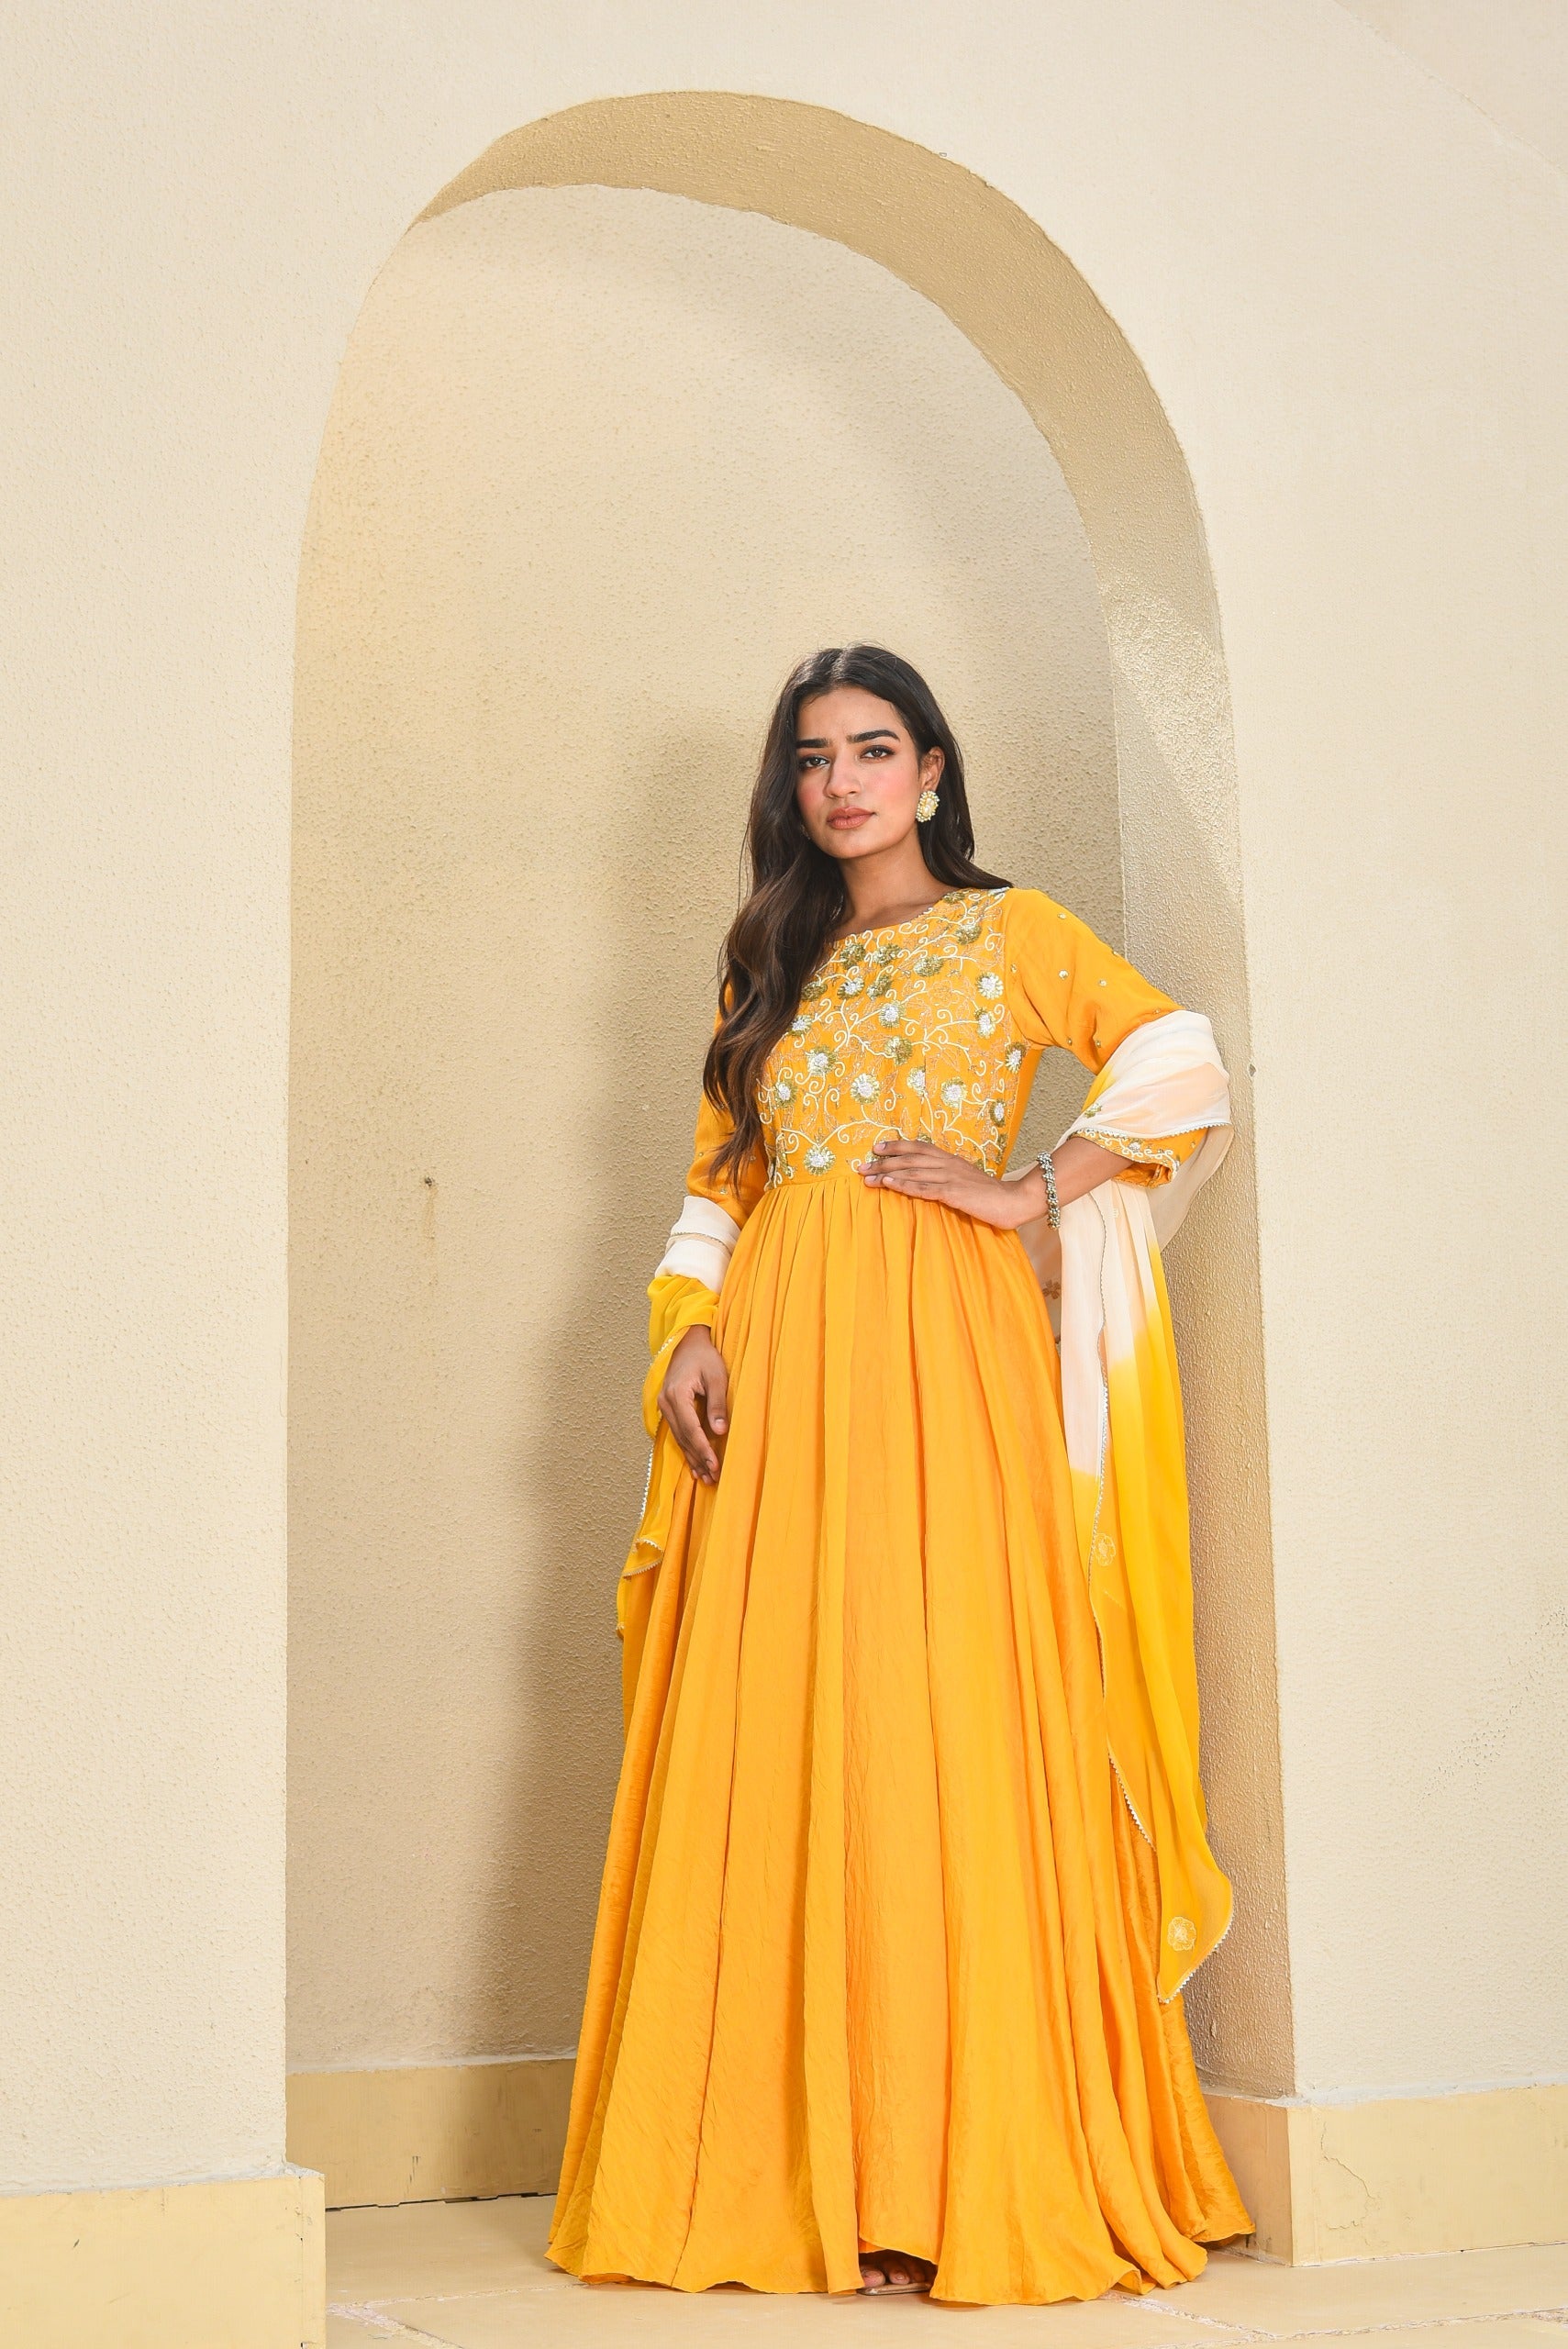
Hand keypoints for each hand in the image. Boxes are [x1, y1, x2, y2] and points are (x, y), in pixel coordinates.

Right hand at [657, 1324, 729, 1483]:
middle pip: (683, 1438)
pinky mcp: (668, 1408)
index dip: (703, 1449)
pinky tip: (695, 1463)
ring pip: (678, 1438)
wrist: (688, 1342)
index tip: (715, 1465)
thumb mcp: (717, 1376)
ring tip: (705, 1477)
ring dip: (692, 1458)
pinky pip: (677, 1433)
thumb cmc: (705, 1356)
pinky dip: (687, 1448)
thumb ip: (717, 1404)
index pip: (691, 1429)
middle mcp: (666, 1402)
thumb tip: (720, 1432)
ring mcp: (664, 1406)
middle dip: (698, 1459)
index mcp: (676, 1394)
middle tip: (713, 1478)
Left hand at [856, 1135, 1047, 1228]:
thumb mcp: (967, 1182)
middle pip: (910, 1159)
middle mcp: (947, 1164)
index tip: (877, 1147)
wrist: (1014, 1201)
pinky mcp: (952, 1193)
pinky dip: (904, 1185)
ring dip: (886, 1173)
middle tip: (861, 1165)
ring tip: (866, 1176)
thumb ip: (949, 1178)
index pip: (919, 1147)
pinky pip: (923, 1188)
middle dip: (883, 1161)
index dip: (897, 1145)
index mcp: (951, 1160)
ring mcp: (949, 1177)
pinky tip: (888, 1184)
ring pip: (912, 1171)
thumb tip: (930, 1181)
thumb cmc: (991, 1195)